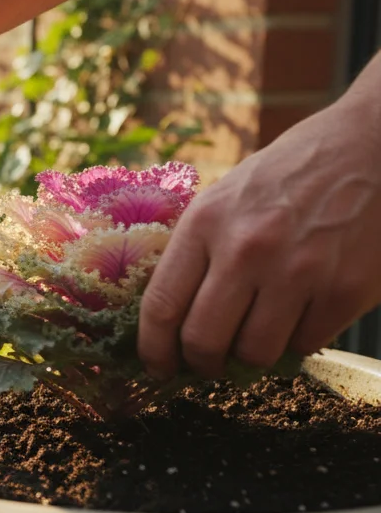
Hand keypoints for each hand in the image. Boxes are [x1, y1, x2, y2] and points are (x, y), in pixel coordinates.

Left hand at [139, 93, 380, 378]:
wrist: (372, 147)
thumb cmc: (290, 173)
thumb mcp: (225, 196)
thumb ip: (196, 250)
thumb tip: (167, 316)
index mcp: (205, 222)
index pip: (161, 306)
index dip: (153, 349)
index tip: (157, 366)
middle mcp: (247, 249)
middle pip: (203, 341)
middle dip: (201, 364)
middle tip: (207, 364)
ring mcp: (299, 272)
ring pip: (256, 354)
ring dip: (251, 356)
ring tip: (256, 335)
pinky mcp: (345, 291)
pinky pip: (304, 346)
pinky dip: (297, 341)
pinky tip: (298, 316)